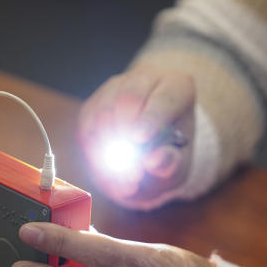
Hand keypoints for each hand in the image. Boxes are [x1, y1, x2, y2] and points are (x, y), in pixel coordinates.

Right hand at [79, 64, 195, 209]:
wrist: (149, 151)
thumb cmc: (169, 153)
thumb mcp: (179, 163)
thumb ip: (172, 163)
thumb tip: (155, 160)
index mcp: (176, 87)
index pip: (165, 97)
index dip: (152, 117)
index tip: (140, 139)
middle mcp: (144, 80)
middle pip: (128, 97)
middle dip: (124, 134)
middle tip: (131, 172)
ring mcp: (114, 90)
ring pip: (102, 113)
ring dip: (109, 152)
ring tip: (125, 185)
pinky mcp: (92, 107)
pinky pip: (87, 129)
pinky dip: (96, 157)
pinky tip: (111, 179)